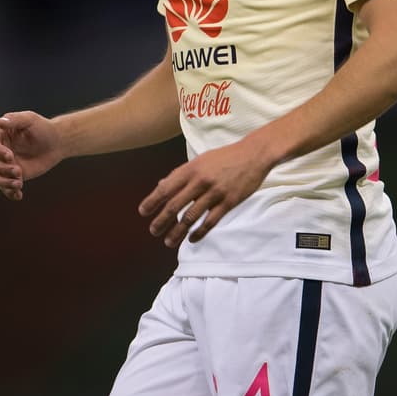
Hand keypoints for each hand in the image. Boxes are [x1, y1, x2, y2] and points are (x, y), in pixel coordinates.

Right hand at [0, 111, 63, 200]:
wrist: (56, 143)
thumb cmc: (43, 128)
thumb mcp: (30, 120)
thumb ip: (15, 120)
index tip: (10, 156)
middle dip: (3, 169)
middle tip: (19, 171)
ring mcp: (4, 165)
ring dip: (4, 182)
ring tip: (19, 184)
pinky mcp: (12, 176)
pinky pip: (5, 187)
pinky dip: (10, 193)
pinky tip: (19, 195)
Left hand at [138, 139, 274, 247]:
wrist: (253, 154)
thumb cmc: (225, 157)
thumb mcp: (200, 160)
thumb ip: (181, 173)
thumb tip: (161, 185)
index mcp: (191, 169)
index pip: (166, 188)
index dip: (152, 201)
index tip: (143, 212)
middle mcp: (200, 181)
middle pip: (175, 205)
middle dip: (161, 221)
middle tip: (153, 231)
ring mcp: (214, 192)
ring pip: (190, 217)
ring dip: (177, 232)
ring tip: (169, 242)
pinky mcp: (228, 202)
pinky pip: (210, 221)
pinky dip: (199, 232)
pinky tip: (191, 239)